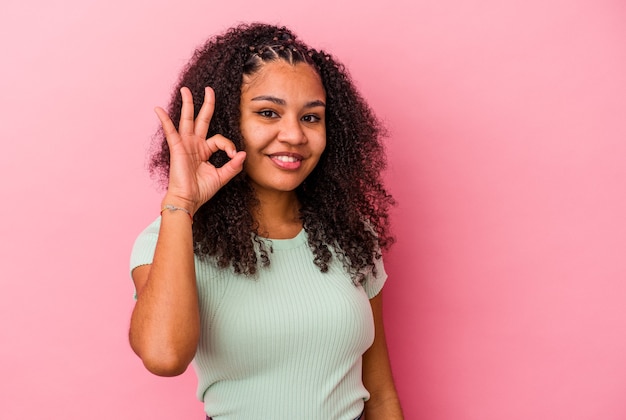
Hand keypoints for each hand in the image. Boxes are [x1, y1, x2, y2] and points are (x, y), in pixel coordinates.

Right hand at [155, 86, 245, 213]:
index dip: (228, 144)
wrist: (188, 200)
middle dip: (206, 104)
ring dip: (187, 104)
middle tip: (209, 89)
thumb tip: (242, 154)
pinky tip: (159, 109)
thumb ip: (233, 166)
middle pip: (201, 119)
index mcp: (205, 150)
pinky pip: (170, 131)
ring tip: (186, 90)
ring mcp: (185, 144)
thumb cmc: (201, 190)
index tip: (233, 155)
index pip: (219, 139)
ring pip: (187, 119)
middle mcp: (195, 144)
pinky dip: (165, 120)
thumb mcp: (221, 177)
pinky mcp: (177, 148)